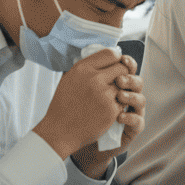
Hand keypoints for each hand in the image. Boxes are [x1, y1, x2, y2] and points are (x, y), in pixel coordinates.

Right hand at [34, 48, 140, 173]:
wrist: (59, 131)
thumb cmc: (63, 105)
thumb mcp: (69, 78)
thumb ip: (87, 67)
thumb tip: (106, 59)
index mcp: (83, 68)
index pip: (111, 53)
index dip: (117, 59)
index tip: (115, 65)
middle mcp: (94, 79)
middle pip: (122, 67)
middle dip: (123, 73)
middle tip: (117, 80)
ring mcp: (104, 95)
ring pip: (124, 85)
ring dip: (121, 90)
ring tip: (110, 96)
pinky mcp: (111, 110)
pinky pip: (124, 101)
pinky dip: (119, 104)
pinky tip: (108, 108)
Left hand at [71, 60, 145, 179]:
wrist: (79, 137)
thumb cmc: (82, 111)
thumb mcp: (83, 89)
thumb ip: (90, 74)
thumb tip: (89, 55)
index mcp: (117, 84)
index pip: (128, 69)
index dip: (127, 63)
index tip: (122, 59)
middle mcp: (128, 96)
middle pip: (137, 81)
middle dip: (130, 78)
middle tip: (118, 79)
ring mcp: (132, 112)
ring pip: (141, 99)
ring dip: (132, 96)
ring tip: (120, 96)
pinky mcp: (132, 128)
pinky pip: (138, 121)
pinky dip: (130, 117)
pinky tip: (120, 117)